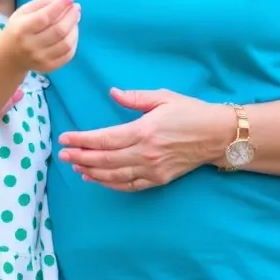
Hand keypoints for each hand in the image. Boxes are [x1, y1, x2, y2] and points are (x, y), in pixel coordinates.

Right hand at [3, 0, 79, 72]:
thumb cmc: (18, 29)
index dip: (60, 5)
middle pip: (59, 30)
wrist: (9, 57)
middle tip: (76, 7)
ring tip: (75, 18)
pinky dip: (74, 40)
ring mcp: (41, 59)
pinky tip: (72, 32)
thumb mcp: (23, 12)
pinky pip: (68, 54)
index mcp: (22, 29)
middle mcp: (31, 46)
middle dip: (71, 16)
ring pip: (66, 43)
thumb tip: (64, 0)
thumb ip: (42, 3)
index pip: (45, 17)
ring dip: (75, 28)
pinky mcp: (49, 67)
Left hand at [57, 88, 231, 191]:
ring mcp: (152, 169)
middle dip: (80, 157)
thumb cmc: (191, 112)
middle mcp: (145, 153)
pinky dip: (109, 184)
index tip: (65, 139)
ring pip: (113, 175)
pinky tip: (96, 179)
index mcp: (144, 131)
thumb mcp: (163, 98)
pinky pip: (128, 185)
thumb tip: (112, 93)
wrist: (217, 135)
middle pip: (104, 160)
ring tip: (75, 166)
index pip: (104, 139)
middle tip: (62, 155)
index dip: (82, 140)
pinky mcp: (158, 179)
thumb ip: (135, 98)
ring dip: (91, 172)